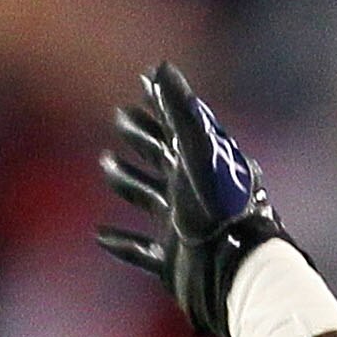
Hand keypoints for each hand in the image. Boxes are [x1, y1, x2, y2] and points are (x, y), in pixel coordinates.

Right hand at [97, 62, 287, 336]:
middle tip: (117, 119)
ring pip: (149, 197)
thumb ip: (181, 112)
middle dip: (140, 137)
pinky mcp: (173, 262)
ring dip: (128, 181)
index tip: (141, 83)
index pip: (176, 128)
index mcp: (202, 167)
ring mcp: (182, 228)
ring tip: (106, 165)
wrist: (236, 270)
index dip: (159, 104)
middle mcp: (193, 194)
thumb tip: (160, 67)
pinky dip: (122, 244)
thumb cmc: (221, 209)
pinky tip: (101, 236)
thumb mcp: (200, 153)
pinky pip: (141, 251)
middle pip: (162, 157)